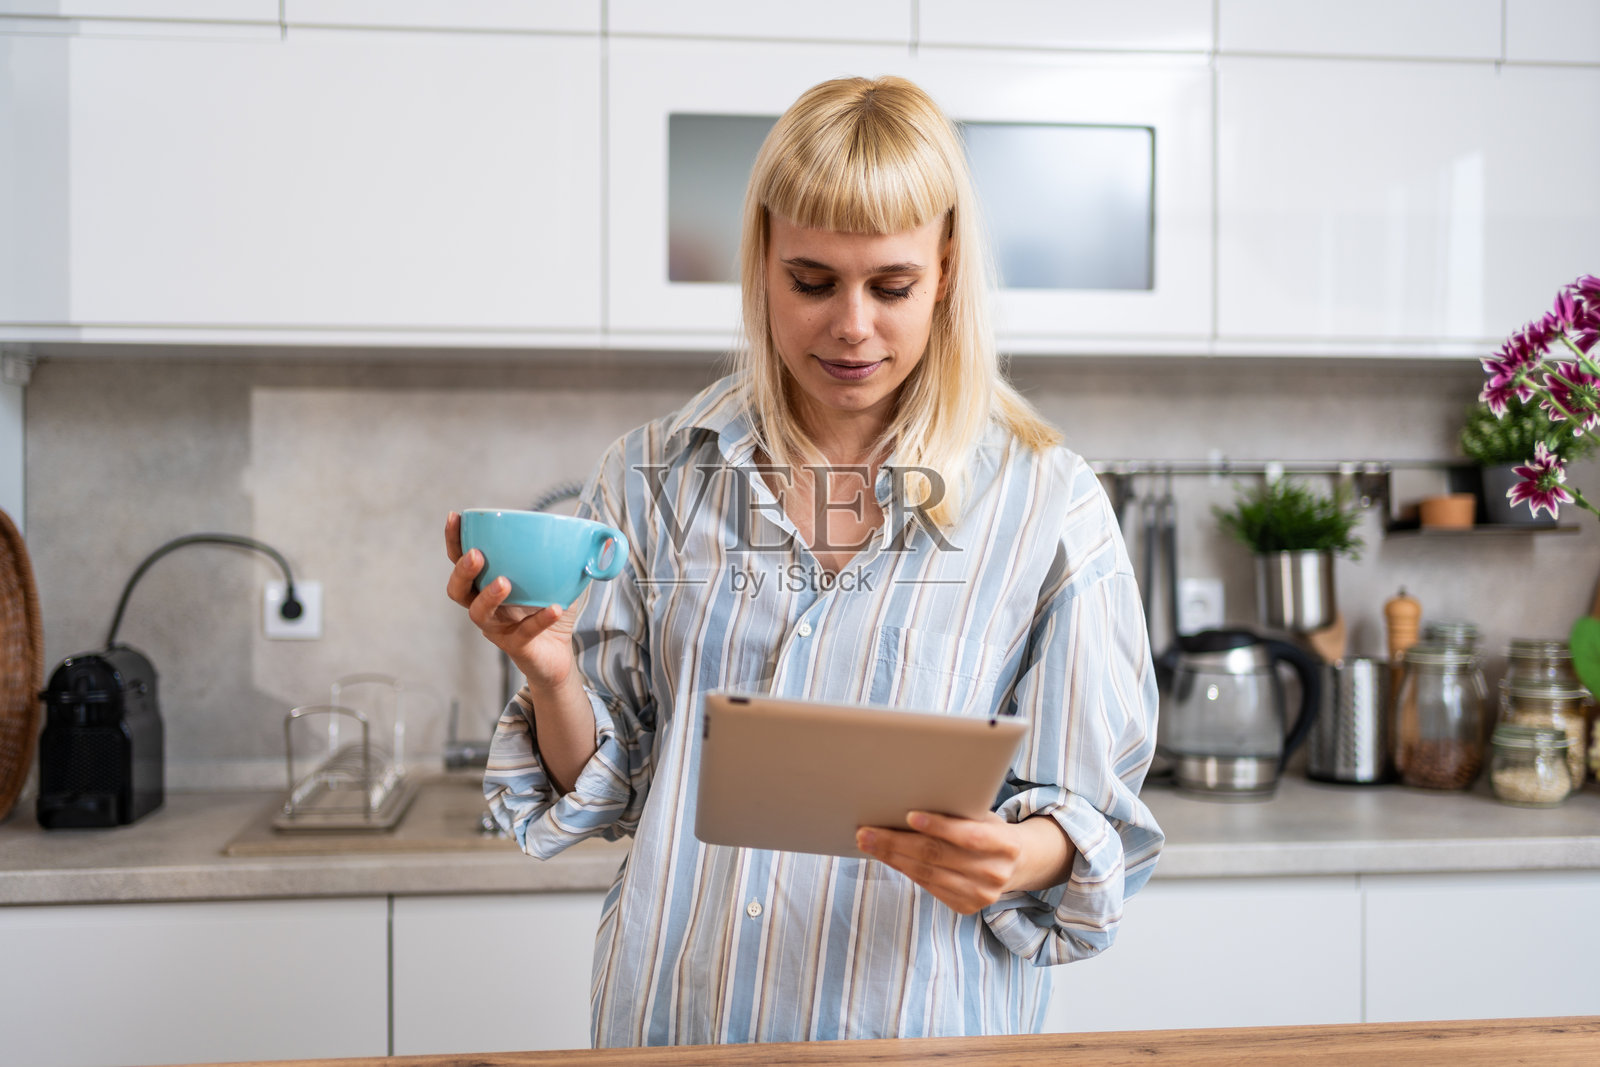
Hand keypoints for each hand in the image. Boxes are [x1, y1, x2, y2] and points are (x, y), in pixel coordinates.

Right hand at [444, 511, 576, 692]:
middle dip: (463, 571)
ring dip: (489, 596)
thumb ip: (570, 555)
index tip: (454, 517)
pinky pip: (524, 632)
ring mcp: (497, 628)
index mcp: (486, 584)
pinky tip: (555, 607)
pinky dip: (540, 619)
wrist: (558, 653)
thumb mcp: (558, 577)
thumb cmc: (548, 609)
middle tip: (477, 555)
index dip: (454, 540)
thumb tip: (601, 533)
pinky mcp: (516, 646)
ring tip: (504, 582)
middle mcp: (484, 606)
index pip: (461, 560)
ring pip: (479, 614)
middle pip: (458, 590)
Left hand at [855, 811, 1023, 914]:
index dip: (938, 826)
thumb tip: (910, 805)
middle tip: (867, 832)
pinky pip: (927, 886)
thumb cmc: (991, 831)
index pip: (968, 836)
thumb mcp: (985, 816)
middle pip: (937, 856)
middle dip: (897, 842)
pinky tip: (888, 858)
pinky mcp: (966, 907)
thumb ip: (960, 814)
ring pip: (927, 873)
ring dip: (892, 858)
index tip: (908, 815)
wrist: (1016, 865)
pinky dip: (904, 870)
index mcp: (1006, 845)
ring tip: (868, 844)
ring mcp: (981, 894)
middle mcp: (995, 873)